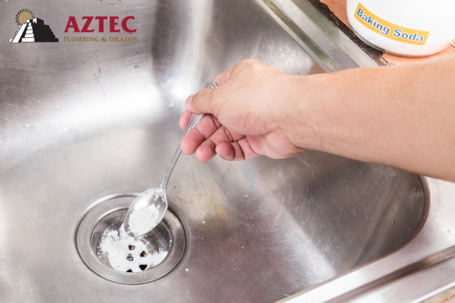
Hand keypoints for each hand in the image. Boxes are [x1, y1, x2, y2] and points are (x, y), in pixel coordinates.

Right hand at [179, 59, 305, 161]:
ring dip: (212, 145)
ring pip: (227, 135)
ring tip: (201, 154)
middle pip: (217, 119)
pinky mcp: (263, 140)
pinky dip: (230, 151)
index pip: (210, 96)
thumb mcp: (220, 97)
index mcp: (238, 80)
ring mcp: (256, 120)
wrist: (291, 117)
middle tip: (188, 145)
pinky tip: (223, 151)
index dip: (195, 110)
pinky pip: (241, 147)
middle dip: (200, 133)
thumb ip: (202, 102)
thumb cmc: (260, 98)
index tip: (184, 123)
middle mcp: (247, 99)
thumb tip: (191, 101)